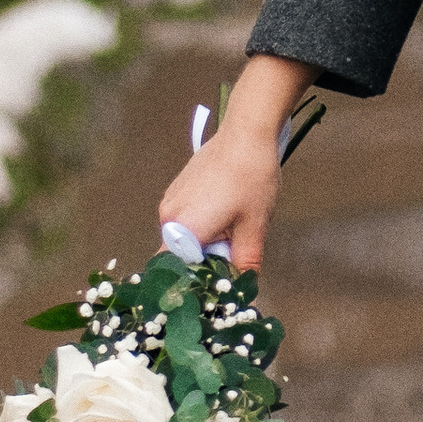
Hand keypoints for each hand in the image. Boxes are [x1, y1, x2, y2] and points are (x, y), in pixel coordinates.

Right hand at [158, 54, 310, 275]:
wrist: (247, 133)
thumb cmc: (250, 178)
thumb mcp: (254, 226)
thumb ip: (245, 262)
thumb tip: (244, 287)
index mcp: (183, 230)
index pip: (174, 273)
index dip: (192, 285)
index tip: (213, 288)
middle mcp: (169, 217)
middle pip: (180, 256)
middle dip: (205, 262)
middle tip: (233, 255)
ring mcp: (171, 201)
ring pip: (184, 237)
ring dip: (206, 242)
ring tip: (234, 229)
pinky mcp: (178, 189)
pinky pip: (186, 219)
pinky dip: (203, 225)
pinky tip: (227, 213)